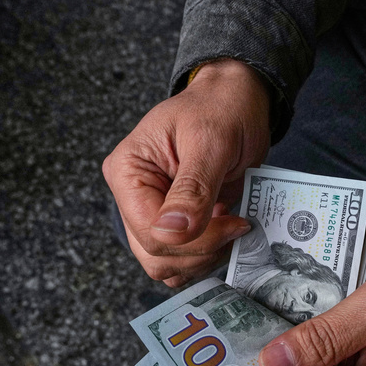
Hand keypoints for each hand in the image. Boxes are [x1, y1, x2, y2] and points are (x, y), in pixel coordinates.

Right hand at [102, 59, 272, 286]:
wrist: (236, 100)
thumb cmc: (222, 108)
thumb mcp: (211, 141)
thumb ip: (193, 188)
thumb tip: (173, 231)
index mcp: (128, 172)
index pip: (149, 231)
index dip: (194, 239)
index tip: (235, 224)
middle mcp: (132, 197)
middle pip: (155, 255)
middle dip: (200, 252)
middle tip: (237, 228)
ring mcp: (151, 213)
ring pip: (167, 265)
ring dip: (205, 258)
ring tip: (234, 228)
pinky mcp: (174, 224)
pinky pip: (183, 260)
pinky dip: (208, 257)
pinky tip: (228, 233)